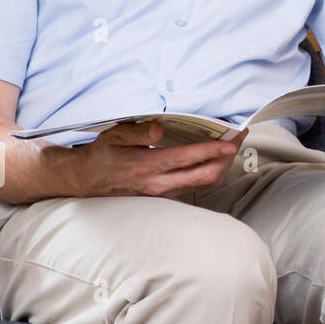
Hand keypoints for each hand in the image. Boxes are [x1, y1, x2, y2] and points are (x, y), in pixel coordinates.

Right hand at [74, 121, 240, 197]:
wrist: (85, 180)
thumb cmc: (102, 155)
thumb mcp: (115, 136)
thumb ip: (138, 132)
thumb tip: (160, 128)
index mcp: (149, 166)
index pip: (190, 159)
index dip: (215, 150)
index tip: (233, 139)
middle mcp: (159, 183)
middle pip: (206, 175)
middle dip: (227, 157)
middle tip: (239, 138)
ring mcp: (163, 193)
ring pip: (203, 183)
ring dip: (221, 165)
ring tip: (231, 146)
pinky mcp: (164, 196)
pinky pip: (195, 186)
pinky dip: (210, 172)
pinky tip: (215, 159)